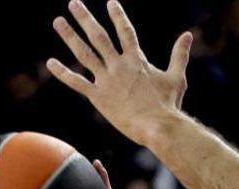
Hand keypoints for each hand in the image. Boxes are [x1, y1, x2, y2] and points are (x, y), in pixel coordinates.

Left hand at [47, 0, 192, 146]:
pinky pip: (76, 82)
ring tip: (58, 21)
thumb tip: (188, 34)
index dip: (117, 15)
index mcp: (137, 59)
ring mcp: (106, 80)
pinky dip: (62, 72)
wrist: (156, 125)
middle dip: (85, 18)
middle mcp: (119, 65)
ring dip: (70, 36)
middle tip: (73, 3)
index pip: (126, 31)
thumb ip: (179, 54)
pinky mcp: (97, 96)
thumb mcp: (177, 76)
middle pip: (99, 36)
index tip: (109, 2)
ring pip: (84, 53)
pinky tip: (50, 62)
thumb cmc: (168, 104)